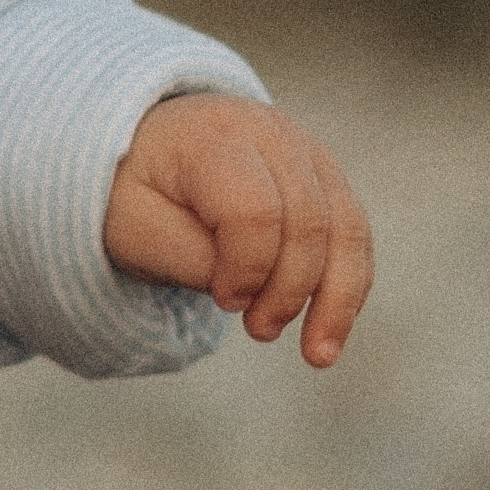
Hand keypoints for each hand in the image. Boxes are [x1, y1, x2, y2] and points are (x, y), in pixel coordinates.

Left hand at [103, 95, 372, 366]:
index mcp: (214, 138)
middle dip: (290, 290)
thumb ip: (189, 258)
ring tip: (316, 355)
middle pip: (308, 221)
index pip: (254, 210)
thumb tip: (249, 291)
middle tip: (258, 331)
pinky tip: (330, 331)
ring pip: (347, 228)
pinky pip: (355, 235)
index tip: (222, 301)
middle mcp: (270, 134)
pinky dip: (349, 286)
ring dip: (338, 299)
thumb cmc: (138, 190)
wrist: (150, 147)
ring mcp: (305, 151)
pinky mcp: (325, 176)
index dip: (247, 269)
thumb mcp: (135, 226)